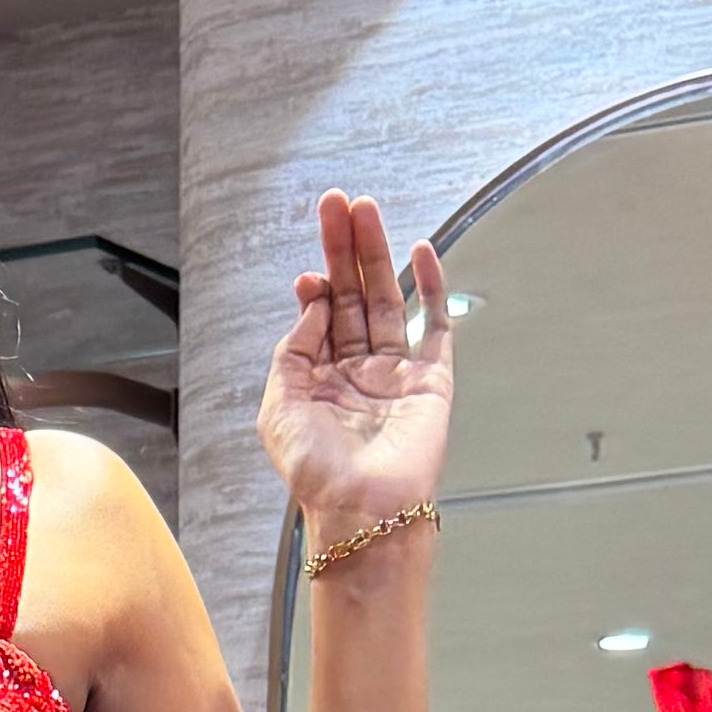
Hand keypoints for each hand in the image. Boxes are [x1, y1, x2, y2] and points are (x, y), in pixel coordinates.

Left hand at [259, 194, 451, 555]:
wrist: (362, 509)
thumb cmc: (315, 472)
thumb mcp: (277, 406)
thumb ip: (291, 350)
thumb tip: (314, 302)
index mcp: (319, 380)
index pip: (320, 317)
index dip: (315, 287)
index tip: (309, 272)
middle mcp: (357, 372)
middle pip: (352, 295)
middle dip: (343, 249)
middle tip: (338, 202)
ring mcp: (396, 373)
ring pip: (386, 299)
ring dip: (376, 253)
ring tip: (366, 209)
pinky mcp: (431, 380)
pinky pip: (434, 326)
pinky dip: (430, 288)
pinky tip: (420, 251)